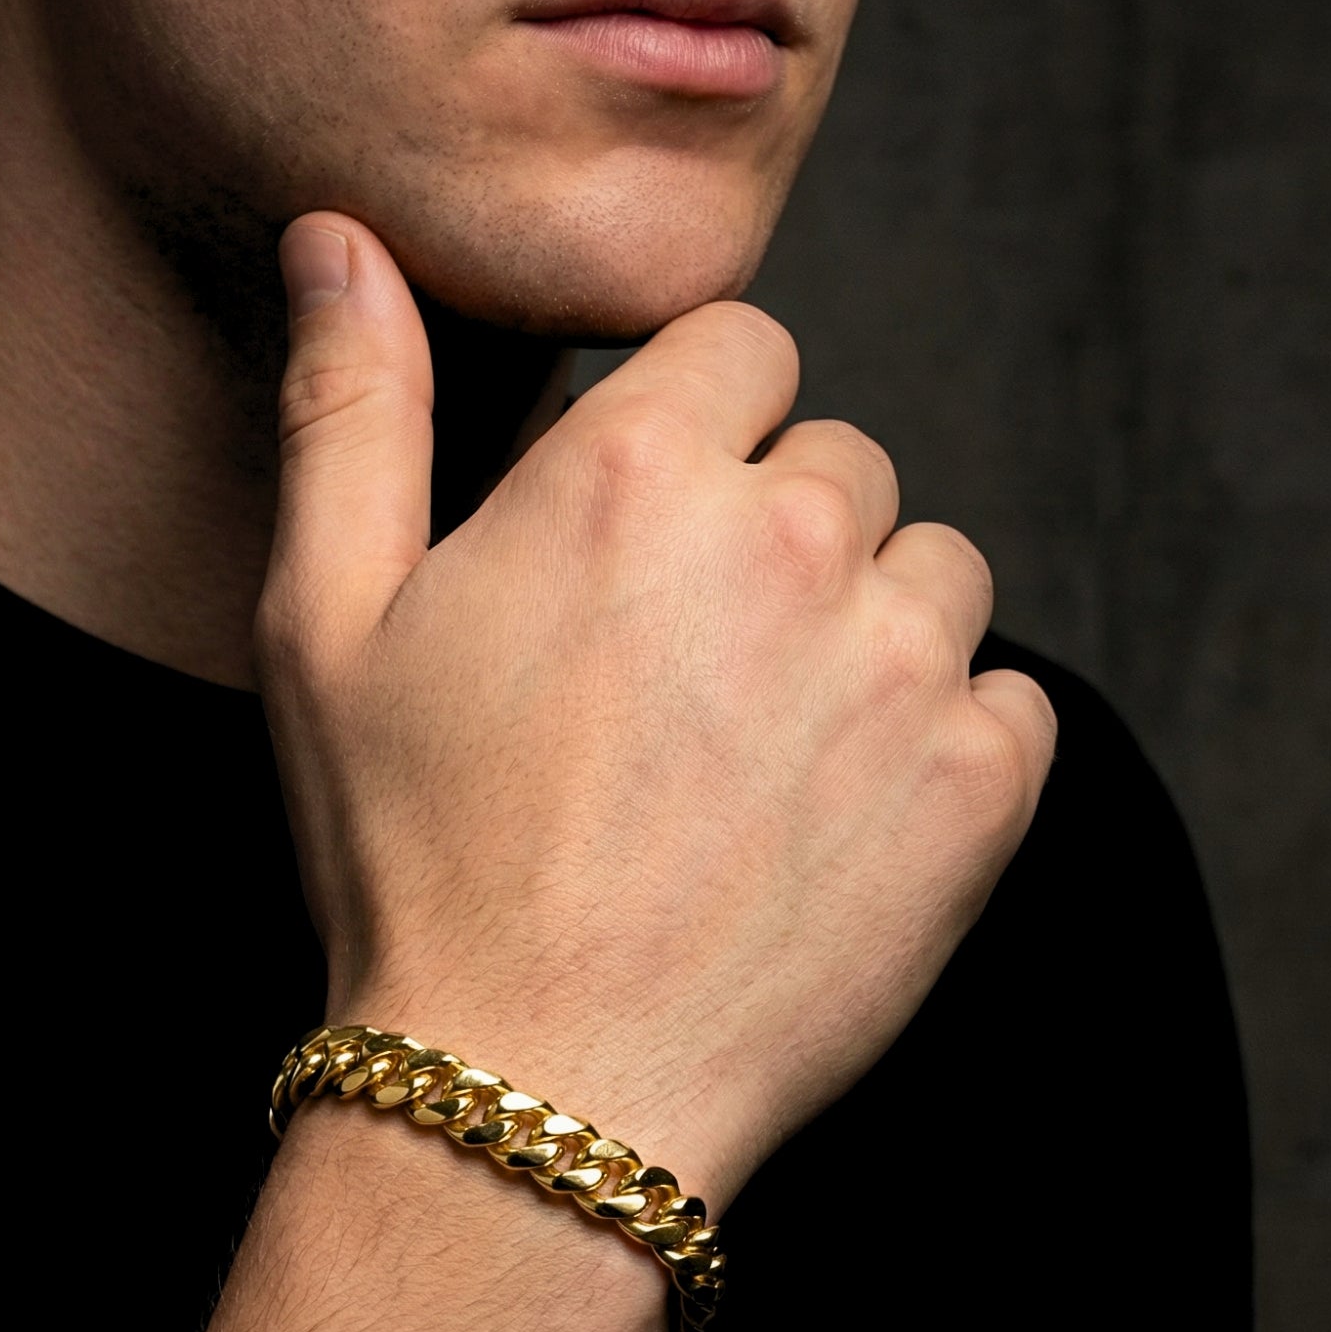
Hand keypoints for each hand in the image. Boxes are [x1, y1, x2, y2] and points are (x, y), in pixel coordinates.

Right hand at [255, 215, 1055, 1211]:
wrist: (530, 1092)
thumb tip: (339, 238)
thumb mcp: (325, 625)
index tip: (642, 544)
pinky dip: (941, 743)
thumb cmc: (412, 861)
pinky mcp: (982, 785)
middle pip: (840, 456)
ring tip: (755, 756)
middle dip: (772, 534)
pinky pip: (1005, 697)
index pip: (739, 348)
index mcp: (634, 472)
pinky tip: (831, 821)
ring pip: (931, 568)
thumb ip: (351, 409)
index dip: (691, 438)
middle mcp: (790, 535)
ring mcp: (902, 661)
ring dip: (864, 629)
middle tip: (677, 682)